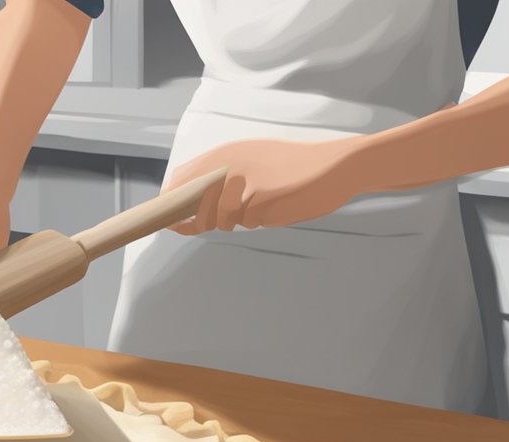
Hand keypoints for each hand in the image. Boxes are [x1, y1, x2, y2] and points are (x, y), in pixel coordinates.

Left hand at [166, 137, 367, 234]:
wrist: (337, 166)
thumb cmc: (295, 167)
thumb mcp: (255, 159)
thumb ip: (224, 176)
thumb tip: (192, 205)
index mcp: (226, 153)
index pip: (182, 179)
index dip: (173, 203)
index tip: (171, 220)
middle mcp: (230, 166)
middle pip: (200, 208)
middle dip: (209, 221)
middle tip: (242, 210)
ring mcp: (244, 184)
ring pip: (227, 220)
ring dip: (243, 219)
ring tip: (269, 200)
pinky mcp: (260, 200)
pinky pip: (252, 222)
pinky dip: (264, 220)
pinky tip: (281, 204)